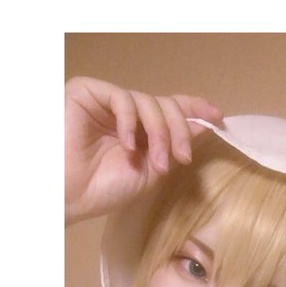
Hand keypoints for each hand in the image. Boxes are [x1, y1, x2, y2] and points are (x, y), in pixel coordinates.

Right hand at [65, 76, 223, 225]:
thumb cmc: (103, 188)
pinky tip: (129, 145)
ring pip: (148, 102)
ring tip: (157, 163)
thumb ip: (172, 148)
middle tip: (183, 159)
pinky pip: (122, 98)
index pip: (170, 109)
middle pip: (165, 105)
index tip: (219, 118)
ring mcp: (107, 100)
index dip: (195, 109)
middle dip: (179, 131)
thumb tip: (203, 126)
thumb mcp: (150, 171)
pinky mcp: (88, 92)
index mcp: (140, 128)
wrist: (66, 194)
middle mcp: (125, 112)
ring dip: (160, 133)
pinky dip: (131, 122)